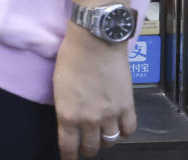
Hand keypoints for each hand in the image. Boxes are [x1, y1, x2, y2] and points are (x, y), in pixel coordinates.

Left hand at [53, 31, 135, 159]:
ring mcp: (110, 115)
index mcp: (67, 115)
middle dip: (87, 149)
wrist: (95, 40)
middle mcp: (89, 120)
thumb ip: (66, 107)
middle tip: (86, 144)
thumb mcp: (59, 86)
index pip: (68, 147)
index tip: (69, 158)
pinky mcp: (127, 106)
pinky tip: (120, 126)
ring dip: (105, 140)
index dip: (69, 156)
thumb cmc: (71, 57)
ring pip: (110, 141)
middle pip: (90, 148)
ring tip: (103, 134)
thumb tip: (70, 120)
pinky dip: (124, 131)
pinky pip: (129, 130)